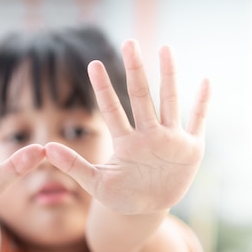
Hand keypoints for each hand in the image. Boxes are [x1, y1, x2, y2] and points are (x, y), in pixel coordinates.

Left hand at [45, 40, 209, 214]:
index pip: (112, 109)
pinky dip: (203, 103)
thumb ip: (73, 166)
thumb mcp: (95, 184)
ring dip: (169, 75)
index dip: (103, 88)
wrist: (147, 209)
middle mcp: (148, 134)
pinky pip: (198, 122)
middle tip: (128, 42)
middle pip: (141, 96)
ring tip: (165, 48)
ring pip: (170, 101)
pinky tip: (205, 81)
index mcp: (126, 142)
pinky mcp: (191, 149)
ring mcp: (170, 139)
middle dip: (135, 69)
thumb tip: (45, 148)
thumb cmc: (120, 195)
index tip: (93, 64)